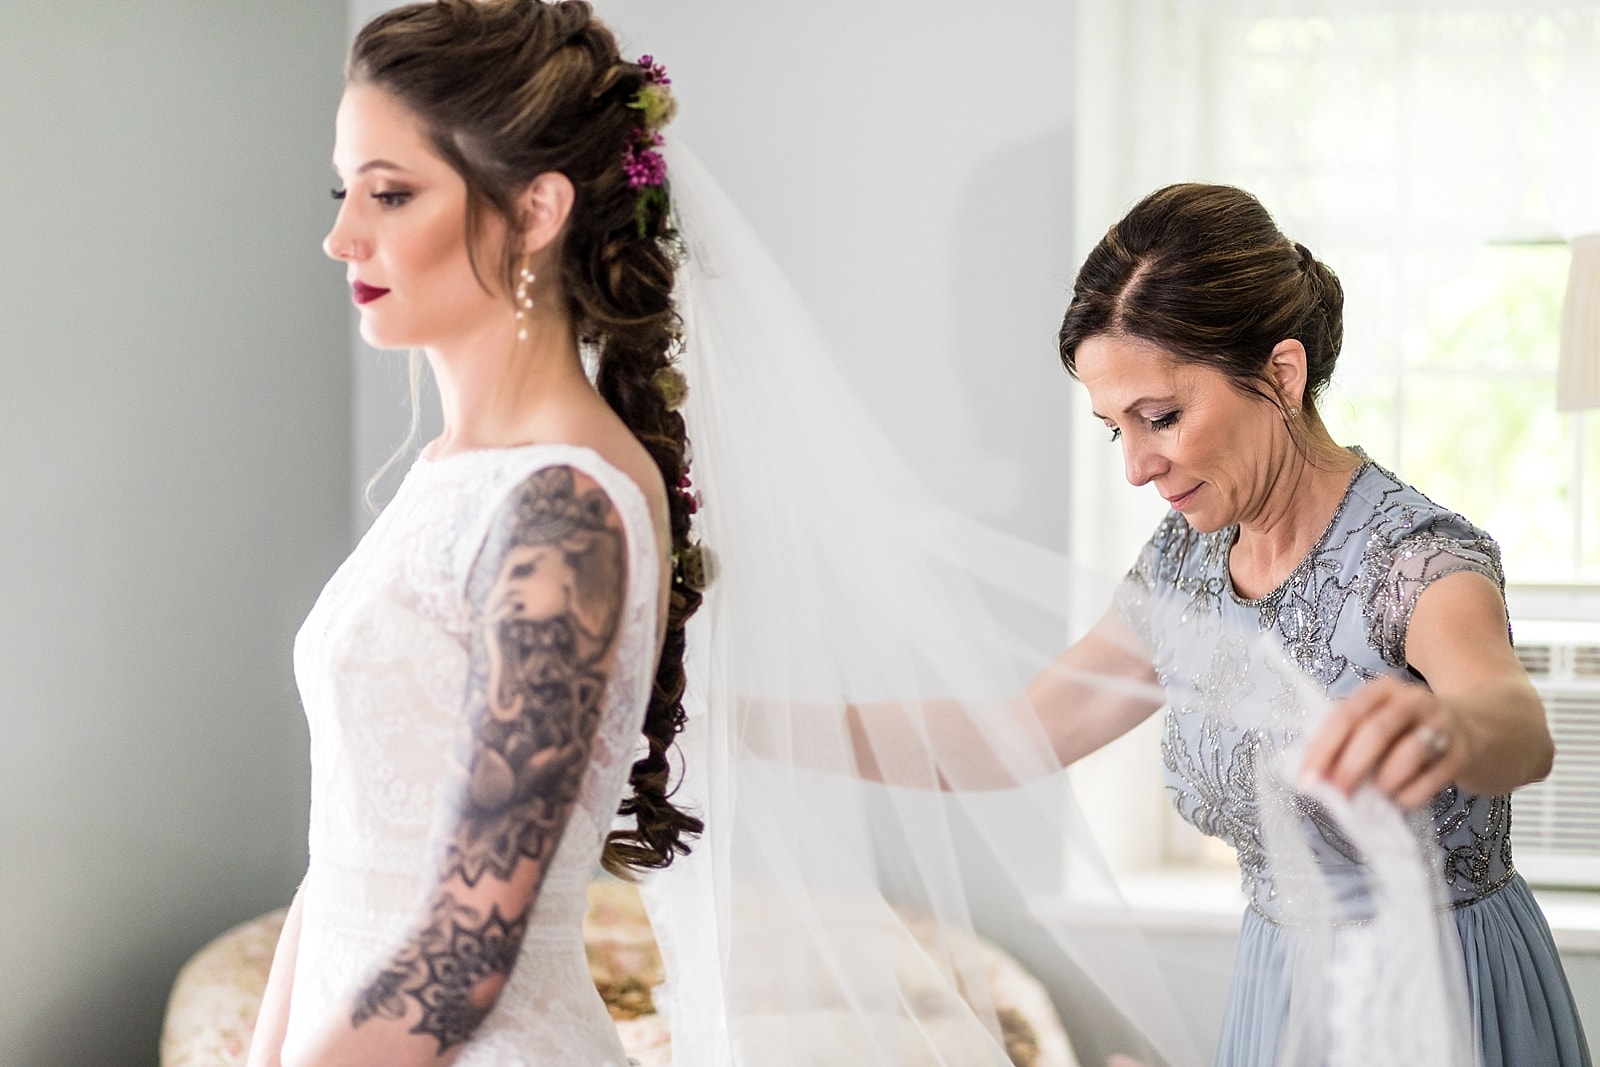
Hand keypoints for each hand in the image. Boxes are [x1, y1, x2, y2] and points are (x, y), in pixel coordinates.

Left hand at [1300, 676, 1465, 807]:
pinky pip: (1431, 779)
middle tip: (1338, 794)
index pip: (1345, 715)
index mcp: (1381, 690)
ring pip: (1407, 754)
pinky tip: (1402, 799)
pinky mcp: (1462, 752)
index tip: (1308, 780)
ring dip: (1385, 782)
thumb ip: (1349, 741)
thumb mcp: (1379, 722)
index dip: (1324, 749)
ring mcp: (1441, 724)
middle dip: (1350, 767)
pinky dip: (1410, 796)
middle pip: (1375, 731)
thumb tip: (1318, 778)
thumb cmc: (1409, 731)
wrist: (1478, 728)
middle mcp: (1412, 700)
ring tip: (1378, 793)